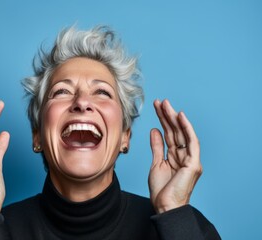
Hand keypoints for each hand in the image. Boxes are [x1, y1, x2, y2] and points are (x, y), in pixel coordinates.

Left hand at [148, 99, 201, 213]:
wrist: (164, 206)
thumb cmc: (161, 189)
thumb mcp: (156, 163)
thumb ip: (157, 146)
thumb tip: (155, 130)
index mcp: (176, 157)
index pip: (169, 134)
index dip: (163, 120)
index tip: (156, 107)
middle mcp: (184, 156)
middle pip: (175, 131)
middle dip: (167, 115)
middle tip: (160, 101)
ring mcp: (191, 159)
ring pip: (182, 134)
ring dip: (174, 118)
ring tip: (165, 104)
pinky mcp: (194, 163)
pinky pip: (191, 142)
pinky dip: (186, 129)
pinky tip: (180, 116)